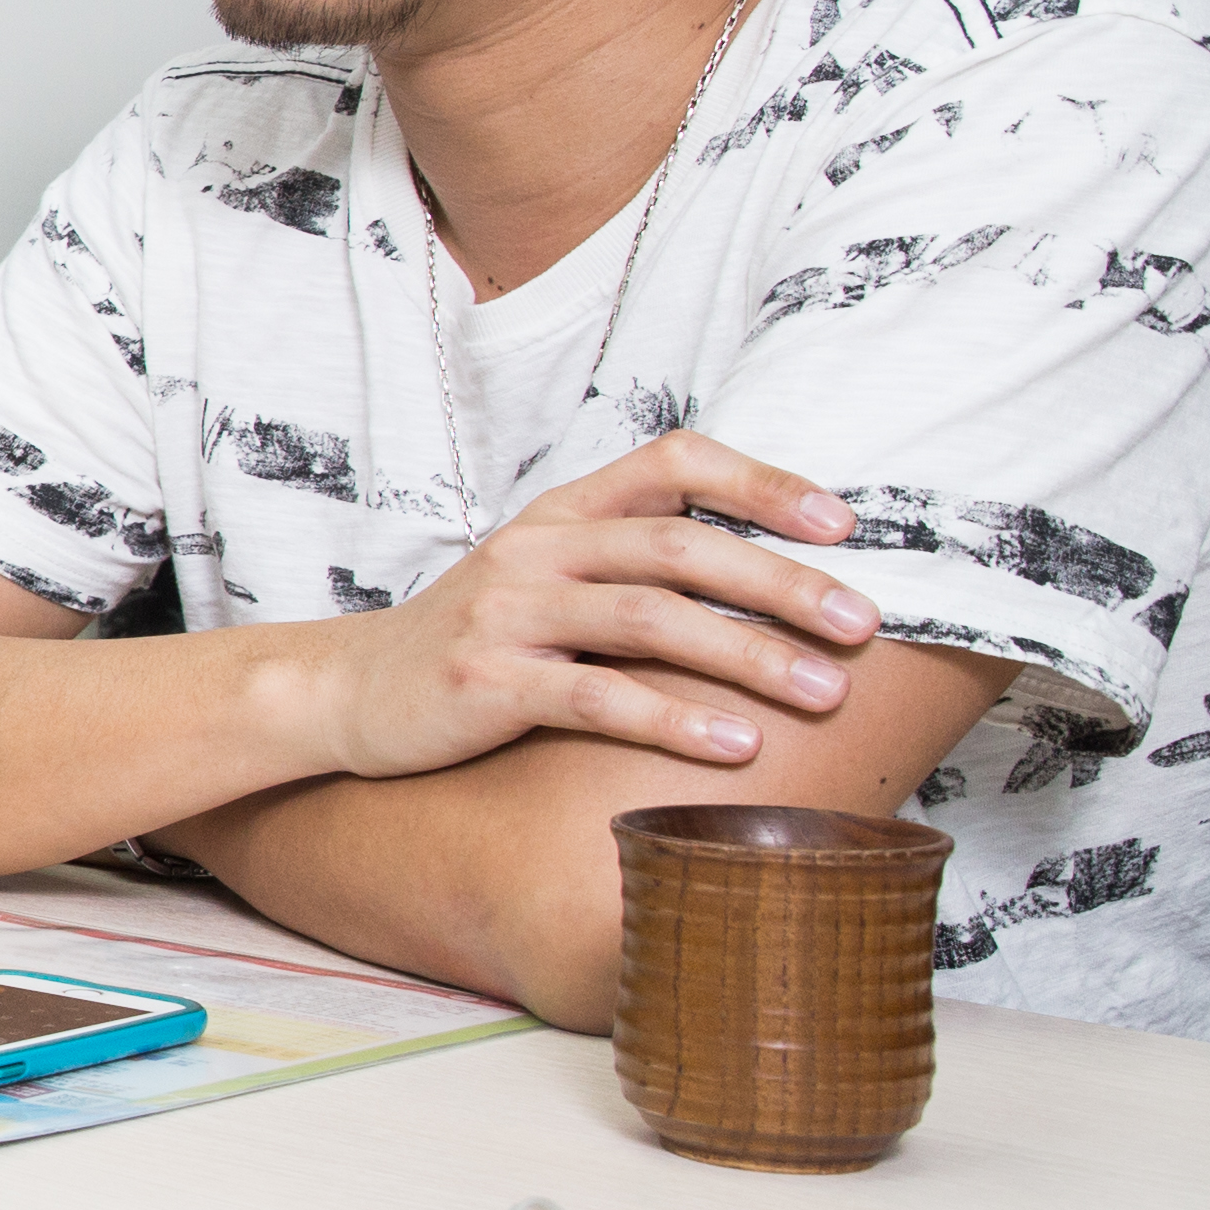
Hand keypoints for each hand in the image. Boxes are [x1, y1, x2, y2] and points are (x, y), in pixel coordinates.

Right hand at [285, 432, 881, 780]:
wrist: (346, 692)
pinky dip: (675, 719)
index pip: (672, 462)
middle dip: (784, 584)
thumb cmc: (479, 644)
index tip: (844, 526)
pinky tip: (737, 747)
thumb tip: (779, 585)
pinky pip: (596, 697)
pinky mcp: (486, 683)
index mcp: (562, 513)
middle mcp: (537, 548)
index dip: (764, 484)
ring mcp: (507, 613)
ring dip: (751, 655)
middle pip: (681, 545)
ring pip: (650, 618)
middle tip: (864, 625)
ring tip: (825, 692)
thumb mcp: (548, 581)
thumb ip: (635, 568)